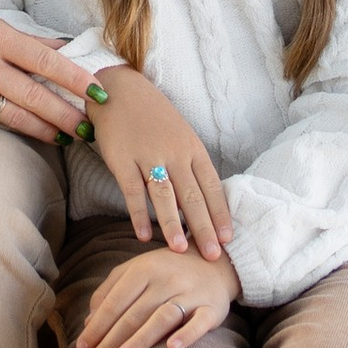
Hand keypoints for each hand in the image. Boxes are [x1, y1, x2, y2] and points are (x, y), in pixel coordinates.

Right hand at [0, 5, 93, 141]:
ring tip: (69, 137)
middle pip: (34, 94)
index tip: (97, 91)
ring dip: (47, 129)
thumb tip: (62, 49)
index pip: (44, 59)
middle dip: (66, 113)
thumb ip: (24, 40)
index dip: (74, 77)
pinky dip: (19, 129)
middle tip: (90, 127)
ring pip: (17, 116)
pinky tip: (37, 135)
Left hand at [77, 245, 238, 347]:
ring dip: (139, 341)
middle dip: (110, 342)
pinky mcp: (212, 308)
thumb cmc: (167, 271)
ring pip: (161, 318)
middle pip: (134, 314)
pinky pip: (199, 323)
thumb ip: (110, 292)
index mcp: (144, 269)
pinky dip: (186, 335)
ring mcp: (190, 293)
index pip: (115, 302)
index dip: (97, 326)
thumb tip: (89, 323)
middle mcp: (166, 279)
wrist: (216, 260)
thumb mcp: (137, 270)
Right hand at [84, 71, 231, 263]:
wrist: (119, 91)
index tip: (228, 239)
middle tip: (213, 256)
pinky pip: (133, 191)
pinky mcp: (122, 159)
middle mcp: (174, 153)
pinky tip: (143, 235)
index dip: (220, 213)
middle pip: (192, 196)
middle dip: (204, 228)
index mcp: (192, 148)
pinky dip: (139, 215)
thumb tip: (204, 207)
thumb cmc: (154, 119)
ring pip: (165, 196)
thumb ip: (191, 168)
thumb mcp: (180, 137)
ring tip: (181, 250)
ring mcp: (148, 156)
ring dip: (173, 224)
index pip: (212, 185)